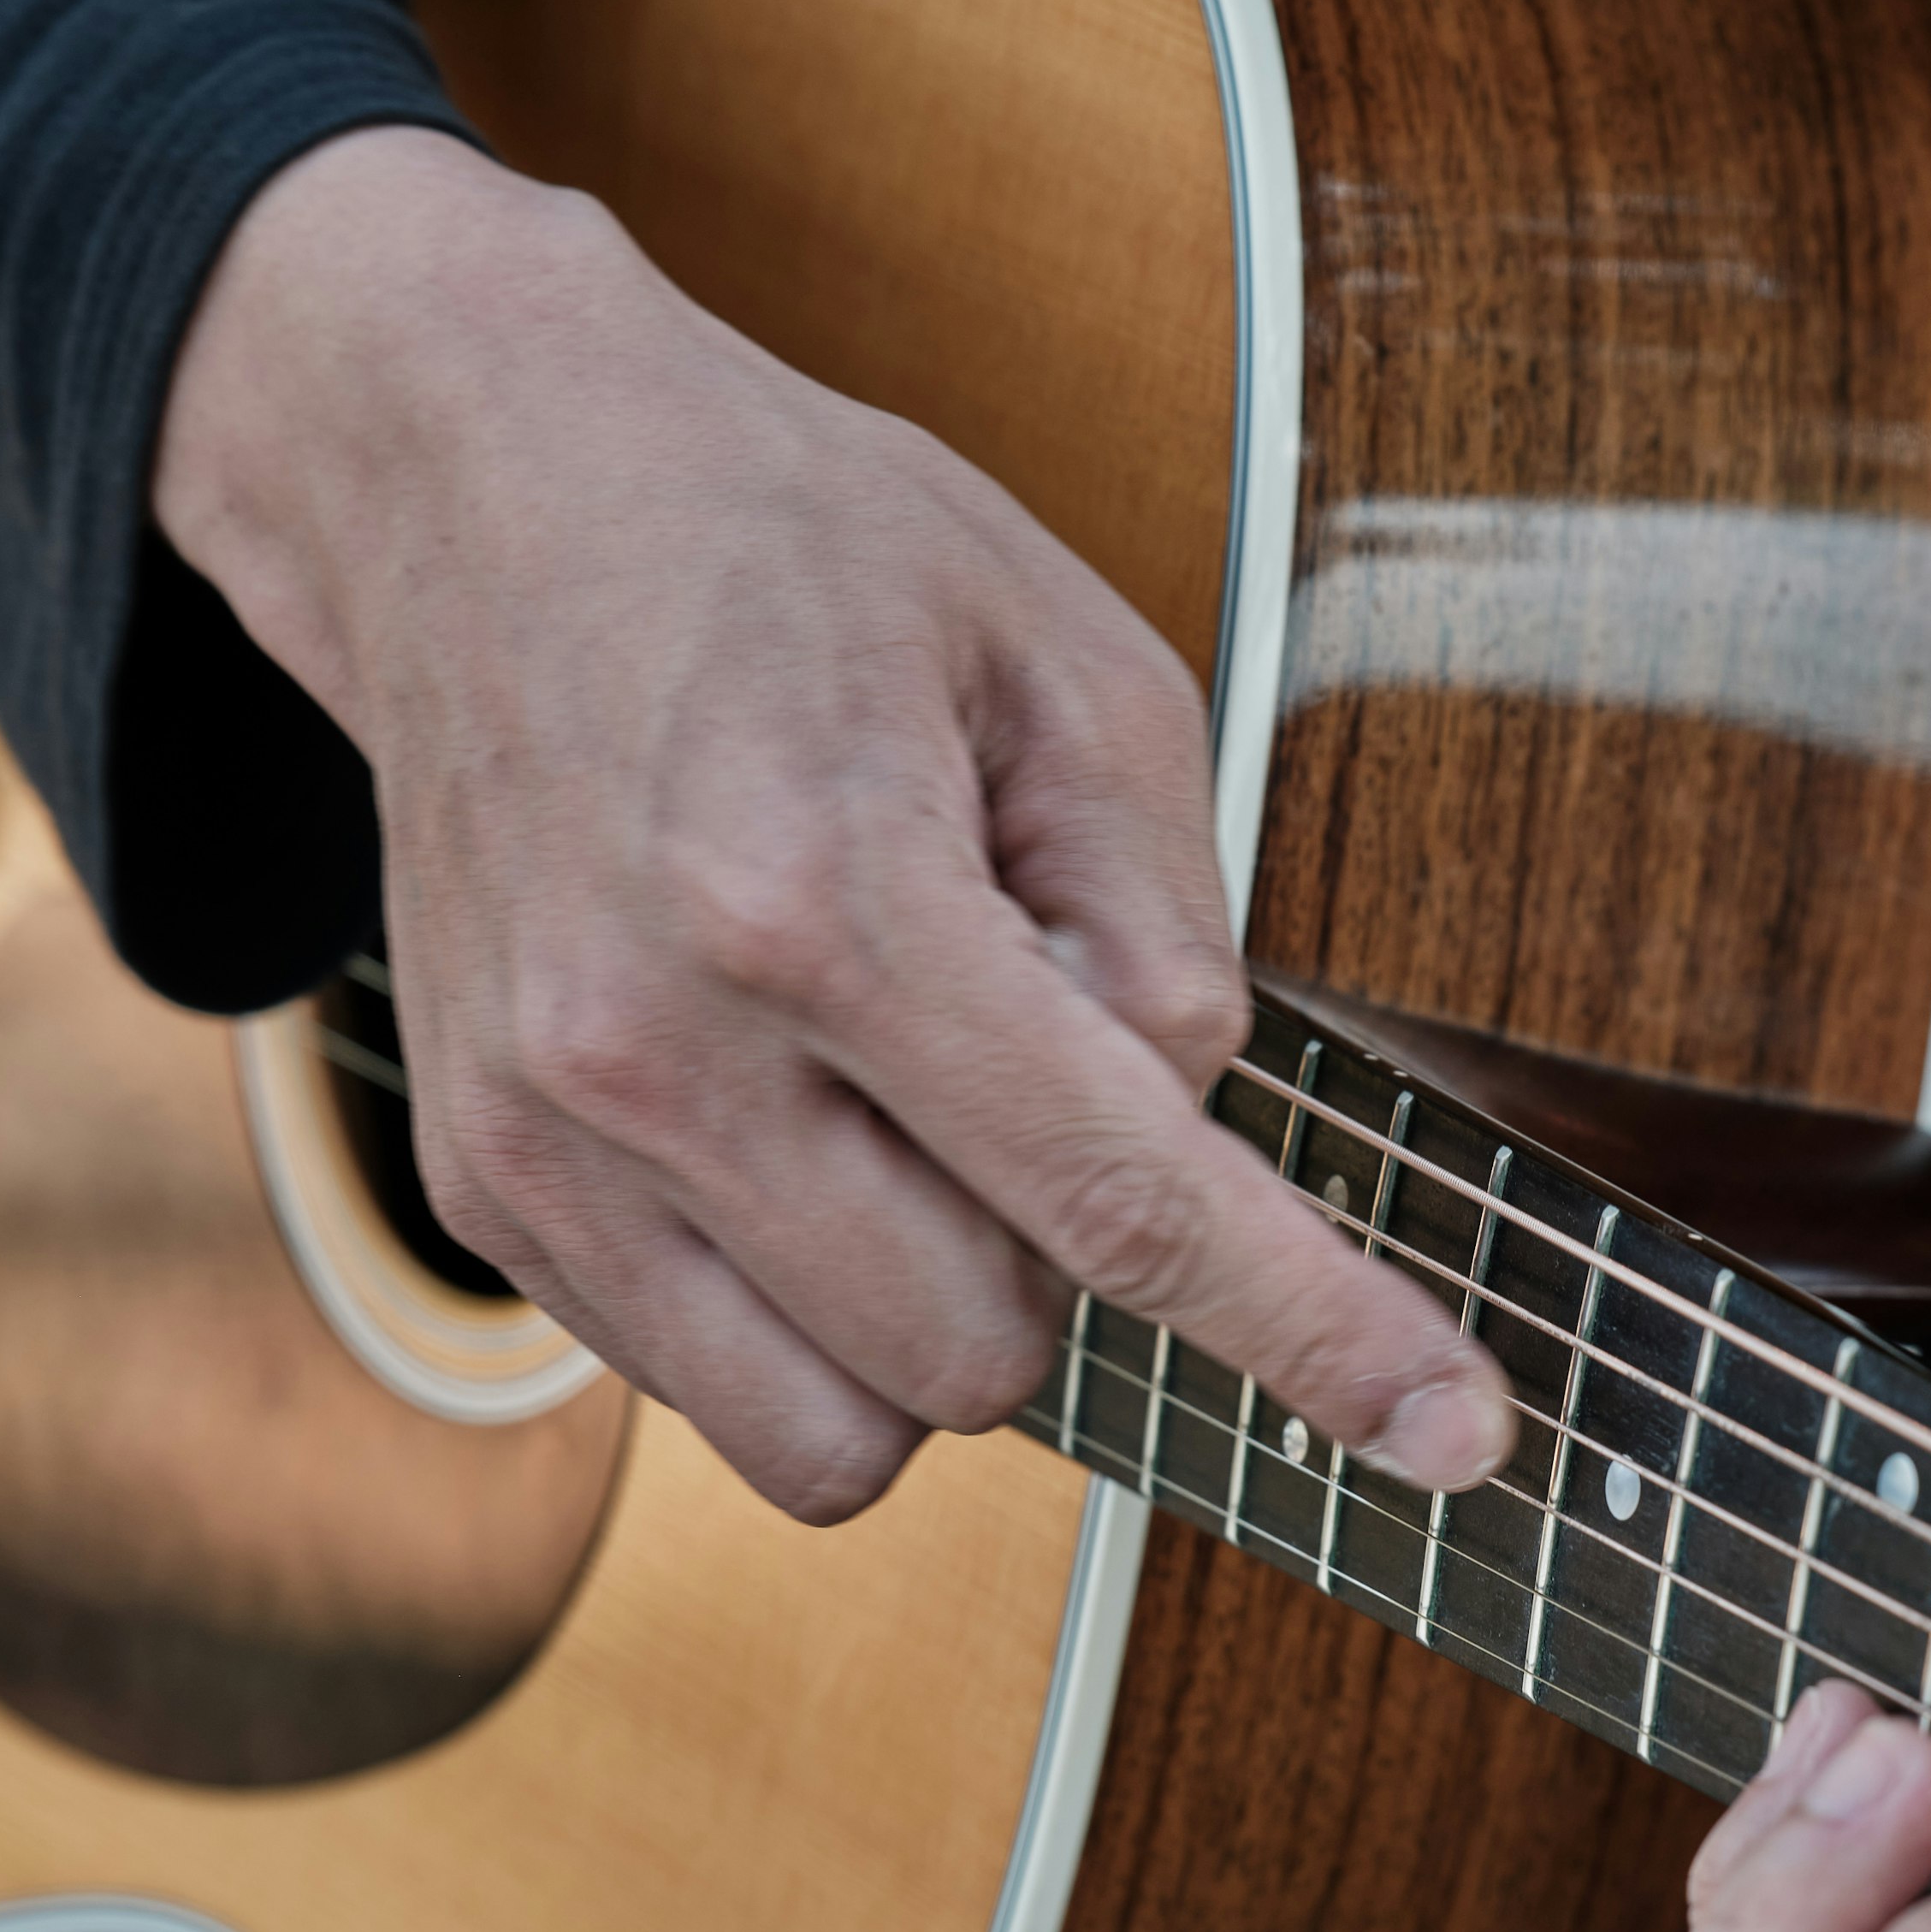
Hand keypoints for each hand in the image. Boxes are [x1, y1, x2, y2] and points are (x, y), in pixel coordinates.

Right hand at [155, 126, 1513, 1520]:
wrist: (478, 494)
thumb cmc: (786, 550)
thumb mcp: (1062, 657)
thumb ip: (1165, 922)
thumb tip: (1183, 1136)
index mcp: (822, 888)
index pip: (1112, 1199)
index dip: (1308, 1332)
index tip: (1453, 1433)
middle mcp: (653, 1047)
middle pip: (985, 1352)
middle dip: (1064, 1256)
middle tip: (1016, 1060)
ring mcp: (540, 1138)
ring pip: (841, 1437)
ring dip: (930, 1318)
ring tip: (895, 1116)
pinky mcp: (479, 1189)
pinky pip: (714, 1394)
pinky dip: (805, 1314)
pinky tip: (786, 1131)